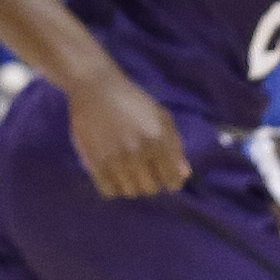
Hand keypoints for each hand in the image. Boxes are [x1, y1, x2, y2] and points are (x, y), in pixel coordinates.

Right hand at [67, 64, 189, 197]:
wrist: (95, 87)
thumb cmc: (133, 101)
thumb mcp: (161, 117)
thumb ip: (175, 146)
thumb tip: (184, 175)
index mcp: (158, 141)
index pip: (172, 181)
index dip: (169, 180)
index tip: (162, 174)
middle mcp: (139, 152)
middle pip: (150, 189)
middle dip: (149, 181)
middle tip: (141, 169)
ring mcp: (116, 158)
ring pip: (130, 192)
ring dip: (130, 184)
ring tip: (126, 170)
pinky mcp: (95, 161)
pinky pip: (108, 191)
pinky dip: (112, 187)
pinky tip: (111, 173)